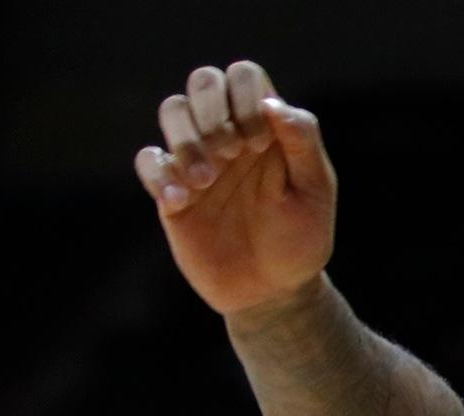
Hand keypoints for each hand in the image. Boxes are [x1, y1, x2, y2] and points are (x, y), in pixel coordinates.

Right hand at [133, 62, 336, 317]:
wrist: (274, 290)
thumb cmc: (301, 238)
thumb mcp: (315, 192)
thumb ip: (303, 143)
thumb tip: (273, 103)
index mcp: (265, 128)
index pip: (244, 76)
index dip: (247, 98)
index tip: (262, 144)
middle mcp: (227, 134)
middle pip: (203, 81)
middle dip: (213, 108)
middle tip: (233, 153)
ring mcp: (196, 159)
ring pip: (172, 110)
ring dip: (187, 138)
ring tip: (208, 180)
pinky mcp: (171, 190)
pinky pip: (148, 160)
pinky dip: (160, 174)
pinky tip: (182, 201)